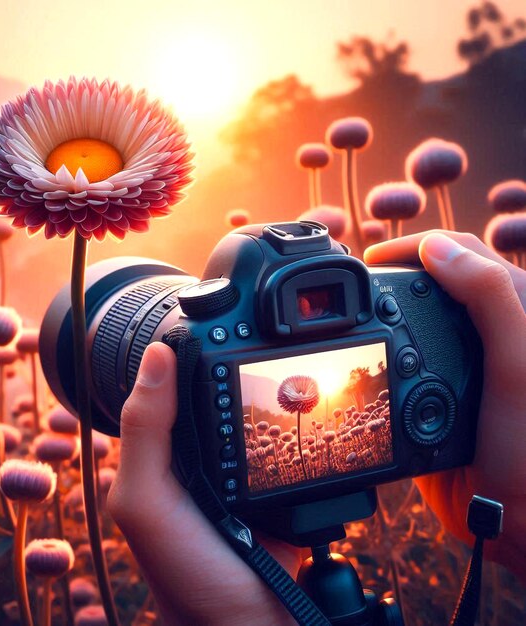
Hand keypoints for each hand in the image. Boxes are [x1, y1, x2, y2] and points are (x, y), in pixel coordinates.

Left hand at [107, 342, 301, 625]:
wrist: (252, 621)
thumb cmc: (186, 573)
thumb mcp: (146, 501)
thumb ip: (143, 432)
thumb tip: (156, 355)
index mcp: (164, 451)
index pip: (169, 386)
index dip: (182, 349)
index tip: (204, 313)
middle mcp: (201, 453)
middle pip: (215, 391)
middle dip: (233, 359)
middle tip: (256, 323)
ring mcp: (243, 465)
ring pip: (254, 410)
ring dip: (269, 385)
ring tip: (288, 349)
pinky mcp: (279, 479)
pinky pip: (288, 437)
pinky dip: (298, 417)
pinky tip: (310, 398)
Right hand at [365, 231, 525, 580]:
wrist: (511, 518)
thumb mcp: (517, 367)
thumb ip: (489, 300)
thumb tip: (438, 248)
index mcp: (514, 312)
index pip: (464, 256)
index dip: (417, 248)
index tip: (373, 259)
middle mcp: (487, 330)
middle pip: (436, 280)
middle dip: (395, 272)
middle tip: (355, 282)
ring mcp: (459, 360)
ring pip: (416, 316)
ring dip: (385, 306)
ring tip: (351, 309)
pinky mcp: (434, 389)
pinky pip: (403, 356)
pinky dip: (381, 345)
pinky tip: (362, 350)